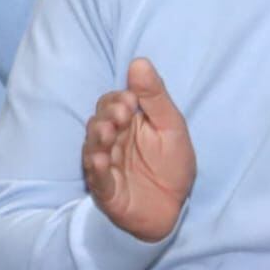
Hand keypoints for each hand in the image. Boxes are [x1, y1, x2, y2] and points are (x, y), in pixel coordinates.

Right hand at [84, 58, 195, 242]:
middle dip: (108, 117)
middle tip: (122, 117)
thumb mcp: (171, 126)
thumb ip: (155, 96)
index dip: (118, 101)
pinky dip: (97, 170)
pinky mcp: (107, 191)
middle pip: (99, 122)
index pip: (112, 103)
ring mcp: (106, 166)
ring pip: (93, 148)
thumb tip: (139, 61)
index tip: (131, 100)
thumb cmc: (171, 164)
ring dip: (99, 139)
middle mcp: (112, 142)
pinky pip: (98, 179)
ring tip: (108, 133)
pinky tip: (100, 160)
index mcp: (128, 123)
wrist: (175, 208)